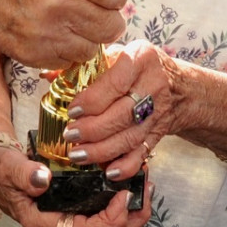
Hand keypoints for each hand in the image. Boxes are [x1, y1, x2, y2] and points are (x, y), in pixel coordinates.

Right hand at [0, 0, 127, 67]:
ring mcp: (50, 34)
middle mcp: (63, 5)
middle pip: (112, 26)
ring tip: (74, 24)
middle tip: (95, 11)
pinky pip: (69, 61)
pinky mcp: (37, 55)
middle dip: (107, 18)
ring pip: (94, 48)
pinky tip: (56, 35)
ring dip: (88, 37)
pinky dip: (67, 50)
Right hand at [0, 141, 150, 226]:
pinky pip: (105, 219)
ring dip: (132, 214)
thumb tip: (43, 180)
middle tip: (147, 189)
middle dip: (132, 218)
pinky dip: (123, 207)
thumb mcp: (6, 167)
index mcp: (44, 226)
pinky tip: (133, 185)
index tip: (125, 194)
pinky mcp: (75, 215)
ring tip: (146, 186)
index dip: (111, 218)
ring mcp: (69, 225)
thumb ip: (23, 174)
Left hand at [63, 40, 172, 180]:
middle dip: (93, 129)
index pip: (115, 83)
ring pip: (129, 137)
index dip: (92, 100)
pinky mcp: (157, 134)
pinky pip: (142, 154)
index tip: (73, 110)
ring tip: (78, 154)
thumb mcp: (117, 54)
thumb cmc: (139, 68)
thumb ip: (84, 65)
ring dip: (101, 150)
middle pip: (122, 115)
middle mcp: (153, 87)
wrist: (178, 87)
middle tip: (70, 134)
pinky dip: (125, 166)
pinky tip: (108, 171)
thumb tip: (48, 76)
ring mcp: (157, 113)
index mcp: (141, 60)